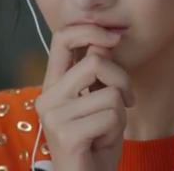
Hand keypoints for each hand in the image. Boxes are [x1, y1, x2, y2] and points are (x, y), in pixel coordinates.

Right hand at [34, 25, 135, 170]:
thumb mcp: (97, 99)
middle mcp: (47, 96)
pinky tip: (102, 142)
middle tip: (126, 100)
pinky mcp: (67, 134)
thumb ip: (96, 72)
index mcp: (53, 83)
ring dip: (120, 112)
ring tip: (107, 128)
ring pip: (109, 92)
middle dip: (122, 79)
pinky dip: (117, 129)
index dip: (91, 30)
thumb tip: (106, 41)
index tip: (115, 39)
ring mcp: (54, 115)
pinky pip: (111, 116)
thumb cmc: (95, 141)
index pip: (62, 38)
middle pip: (95, 61)